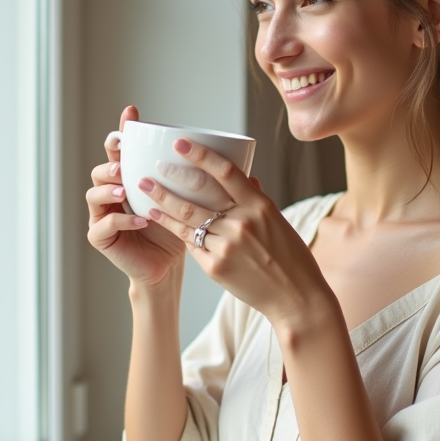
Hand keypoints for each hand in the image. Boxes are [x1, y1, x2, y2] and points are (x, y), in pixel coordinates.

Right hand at [86, 106, 186, 286]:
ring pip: (94, 193)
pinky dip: (121, 220)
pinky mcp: (100, 237)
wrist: (166, 266)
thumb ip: (199, 179)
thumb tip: (238, 161)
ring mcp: (102, 214)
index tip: (132, 112)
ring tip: (125, 189)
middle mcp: (111, 192)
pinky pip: (103, 225)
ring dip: (109, 189)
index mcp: (130, 178)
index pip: (122, 149)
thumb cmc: (177, 231)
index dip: (124, 130)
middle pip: (102, 168)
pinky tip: (140, 219)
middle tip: (123, 162)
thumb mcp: (189, 201)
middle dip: (110, 161)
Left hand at [138, 138, 337, 328]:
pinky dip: (174, 229)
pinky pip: (191, 243)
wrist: (295, 297)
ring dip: (162, 202)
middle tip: (150, 168)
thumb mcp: (278, 222)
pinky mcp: (215, 267)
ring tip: (144, 190)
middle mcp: (242, 223)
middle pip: (197, 195)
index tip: (180, 143)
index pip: (226, 172)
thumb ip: (258, 200)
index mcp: (260, 206)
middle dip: (169, 179)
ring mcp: (227, 246)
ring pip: (187, 219)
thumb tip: (245, 178)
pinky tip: (158, 218)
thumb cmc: (291, 258)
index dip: (200, 155)